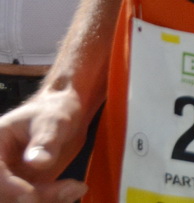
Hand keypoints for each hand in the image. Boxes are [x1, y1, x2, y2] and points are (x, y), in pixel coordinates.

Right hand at [0, 86, 91, 202]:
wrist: (66, 116)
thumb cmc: (56, 110)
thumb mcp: (53, 120)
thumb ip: (46, 141)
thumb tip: (37, 163)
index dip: (7, 187)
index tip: (31, 196)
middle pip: (3, 193)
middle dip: (34, 197)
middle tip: (69, 190)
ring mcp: (10, 178)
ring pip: (17, 200)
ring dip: (45, 200)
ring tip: (76, 189)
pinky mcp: (24, 187)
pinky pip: (32, 201)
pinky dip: (51, 200)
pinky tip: (74, 190)